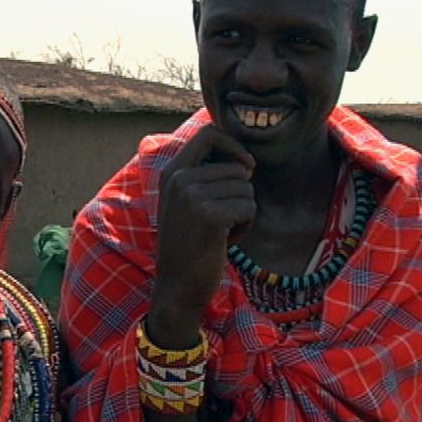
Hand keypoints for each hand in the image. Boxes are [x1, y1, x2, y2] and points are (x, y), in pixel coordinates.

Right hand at [148, 125, 254, 347]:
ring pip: (246, 188)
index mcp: (172, 172)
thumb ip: (203, 177)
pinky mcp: (210, 215)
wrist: (177, 287)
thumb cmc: (189, 246)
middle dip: (240, 195)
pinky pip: (249, 207)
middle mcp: (179, 178)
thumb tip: (245, 159)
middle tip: (220, 220)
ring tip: (220, 232)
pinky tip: (224, 241)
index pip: (210, 134)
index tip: (244, 167)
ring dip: (243, 213)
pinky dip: (245, 227)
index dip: (234, 146)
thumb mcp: (185, 204)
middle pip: (237, 167)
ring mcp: (192, 195)